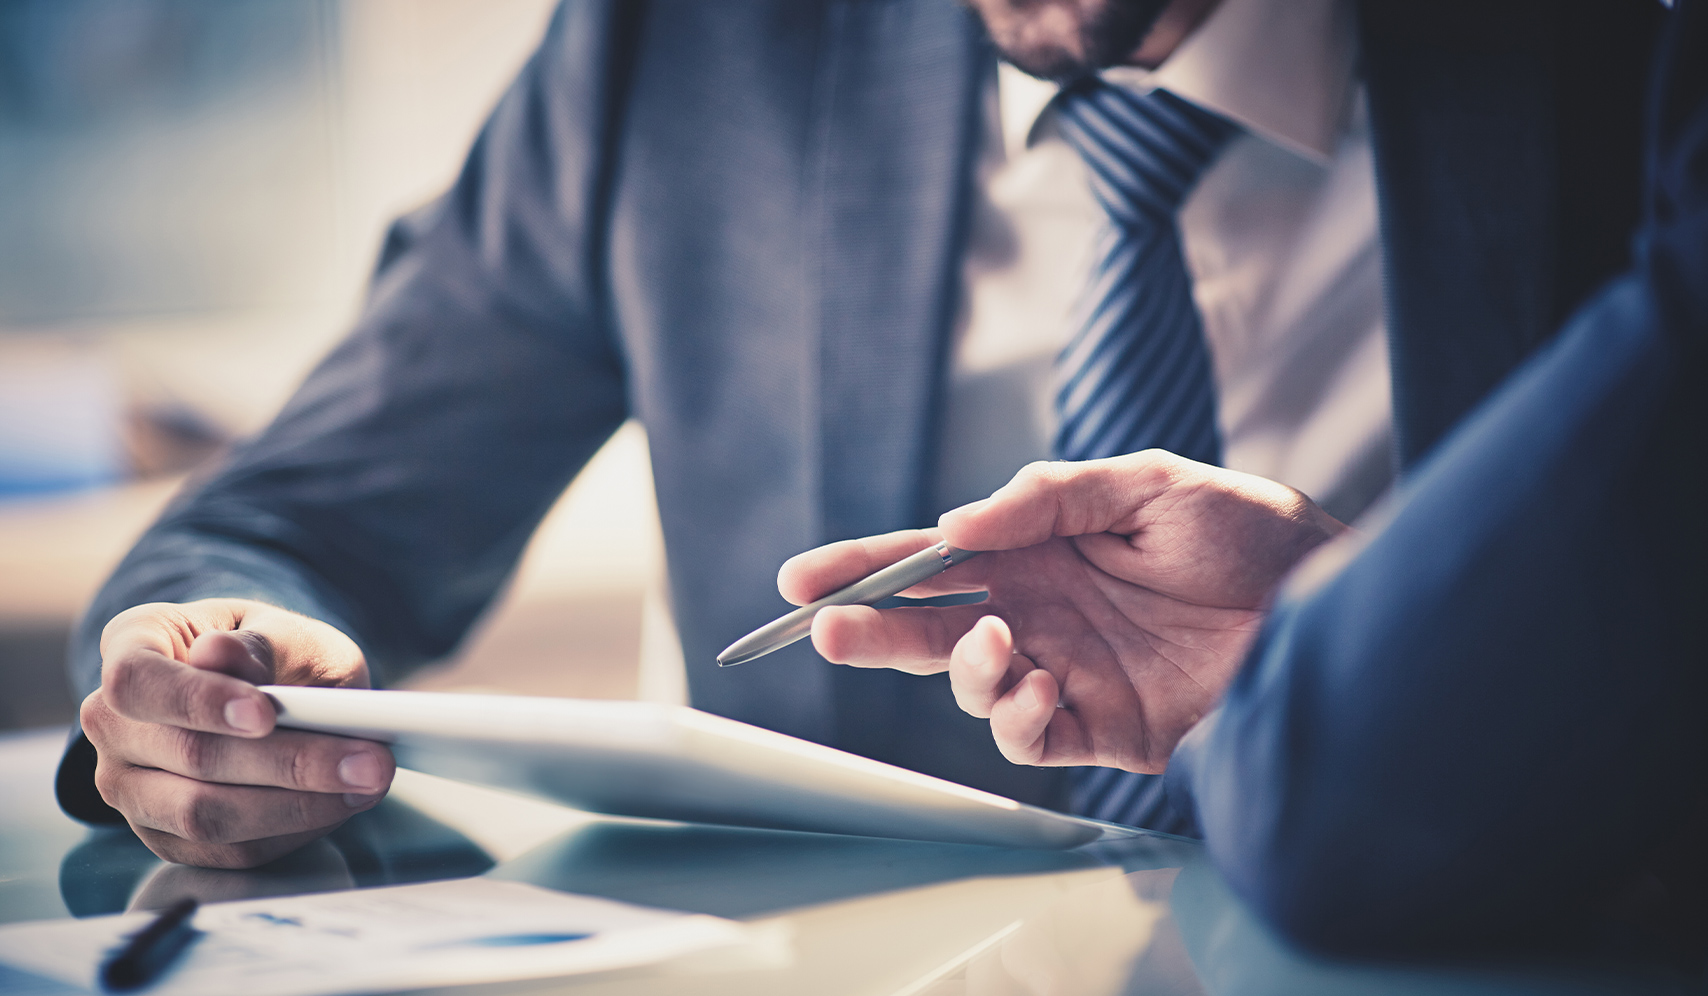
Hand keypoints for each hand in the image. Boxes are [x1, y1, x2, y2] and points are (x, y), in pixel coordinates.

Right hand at [79, 599, 395, 868]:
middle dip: (288, 763)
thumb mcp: (282, 630)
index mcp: (132, 646)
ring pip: (205, 815)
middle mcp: (114, 722)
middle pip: (188, 756)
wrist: (274, 688)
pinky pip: (228, 851)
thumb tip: (218, 655)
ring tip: (368, 782)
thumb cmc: (273, 651)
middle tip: (370, 760)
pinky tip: (341, 804)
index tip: (265, 713)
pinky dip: (292, 830)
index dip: (198, 702)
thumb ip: (258, 644)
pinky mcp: (167, 836)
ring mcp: (131, 786)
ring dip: (297, 805)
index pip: (138, 682)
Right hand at [778, 451, 1345, 770]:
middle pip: (930, 626)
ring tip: (997, 643)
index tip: (804, 578)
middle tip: (827, 629)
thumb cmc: (1250, 531)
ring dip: (959, 669)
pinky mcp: (1103, 727)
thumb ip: (1050, 497)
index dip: (868, 566)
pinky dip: (1016, 717)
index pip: (935, 558)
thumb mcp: (1149, 484)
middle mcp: (1042, 610)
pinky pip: (1029, 737)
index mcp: (1040, 548)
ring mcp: (1067, 669)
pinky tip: (1041, 687)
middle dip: (872, 629)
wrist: (1331, 604)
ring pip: (970, 685)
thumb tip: (958, 526)